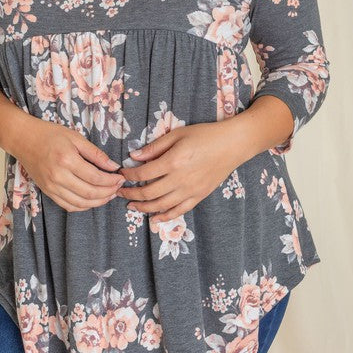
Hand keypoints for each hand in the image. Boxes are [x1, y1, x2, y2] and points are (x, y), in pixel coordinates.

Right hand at [13, 115, 125, 211]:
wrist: (23, 139)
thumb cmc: (50, 134)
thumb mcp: (76, 137)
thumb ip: (96, 154)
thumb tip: (114, 167)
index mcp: (67, 160)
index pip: (95, 177)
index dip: (111, 181)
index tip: (120, 178)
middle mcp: (58, 177)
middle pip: (90, 193)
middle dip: (108, 192)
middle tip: (118, 187)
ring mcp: (51, 187)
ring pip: (80, 203)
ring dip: (98, 202)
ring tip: (109, 195)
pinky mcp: (47, 192)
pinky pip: (68, 206)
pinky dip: (83, 206)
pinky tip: (92, 200)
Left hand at [116, 122, 242, 225]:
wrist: (233, 145)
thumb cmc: (205, 135)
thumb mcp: (177, 134)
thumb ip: (155, 147)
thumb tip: (134, 157)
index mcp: (174, 161)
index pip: (143, 173)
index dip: (128, 175)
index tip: (121, 173)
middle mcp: (180, 179)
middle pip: (149, 193)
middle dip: (131, 193)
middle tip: (119, 192)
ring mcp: (190, 190)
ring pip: (161, 205)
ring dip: (143, 207)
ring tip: (131, 205)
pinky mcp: (199, 196)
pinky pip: (179, 211)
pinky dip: (164, 217)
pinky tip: (154, 218)